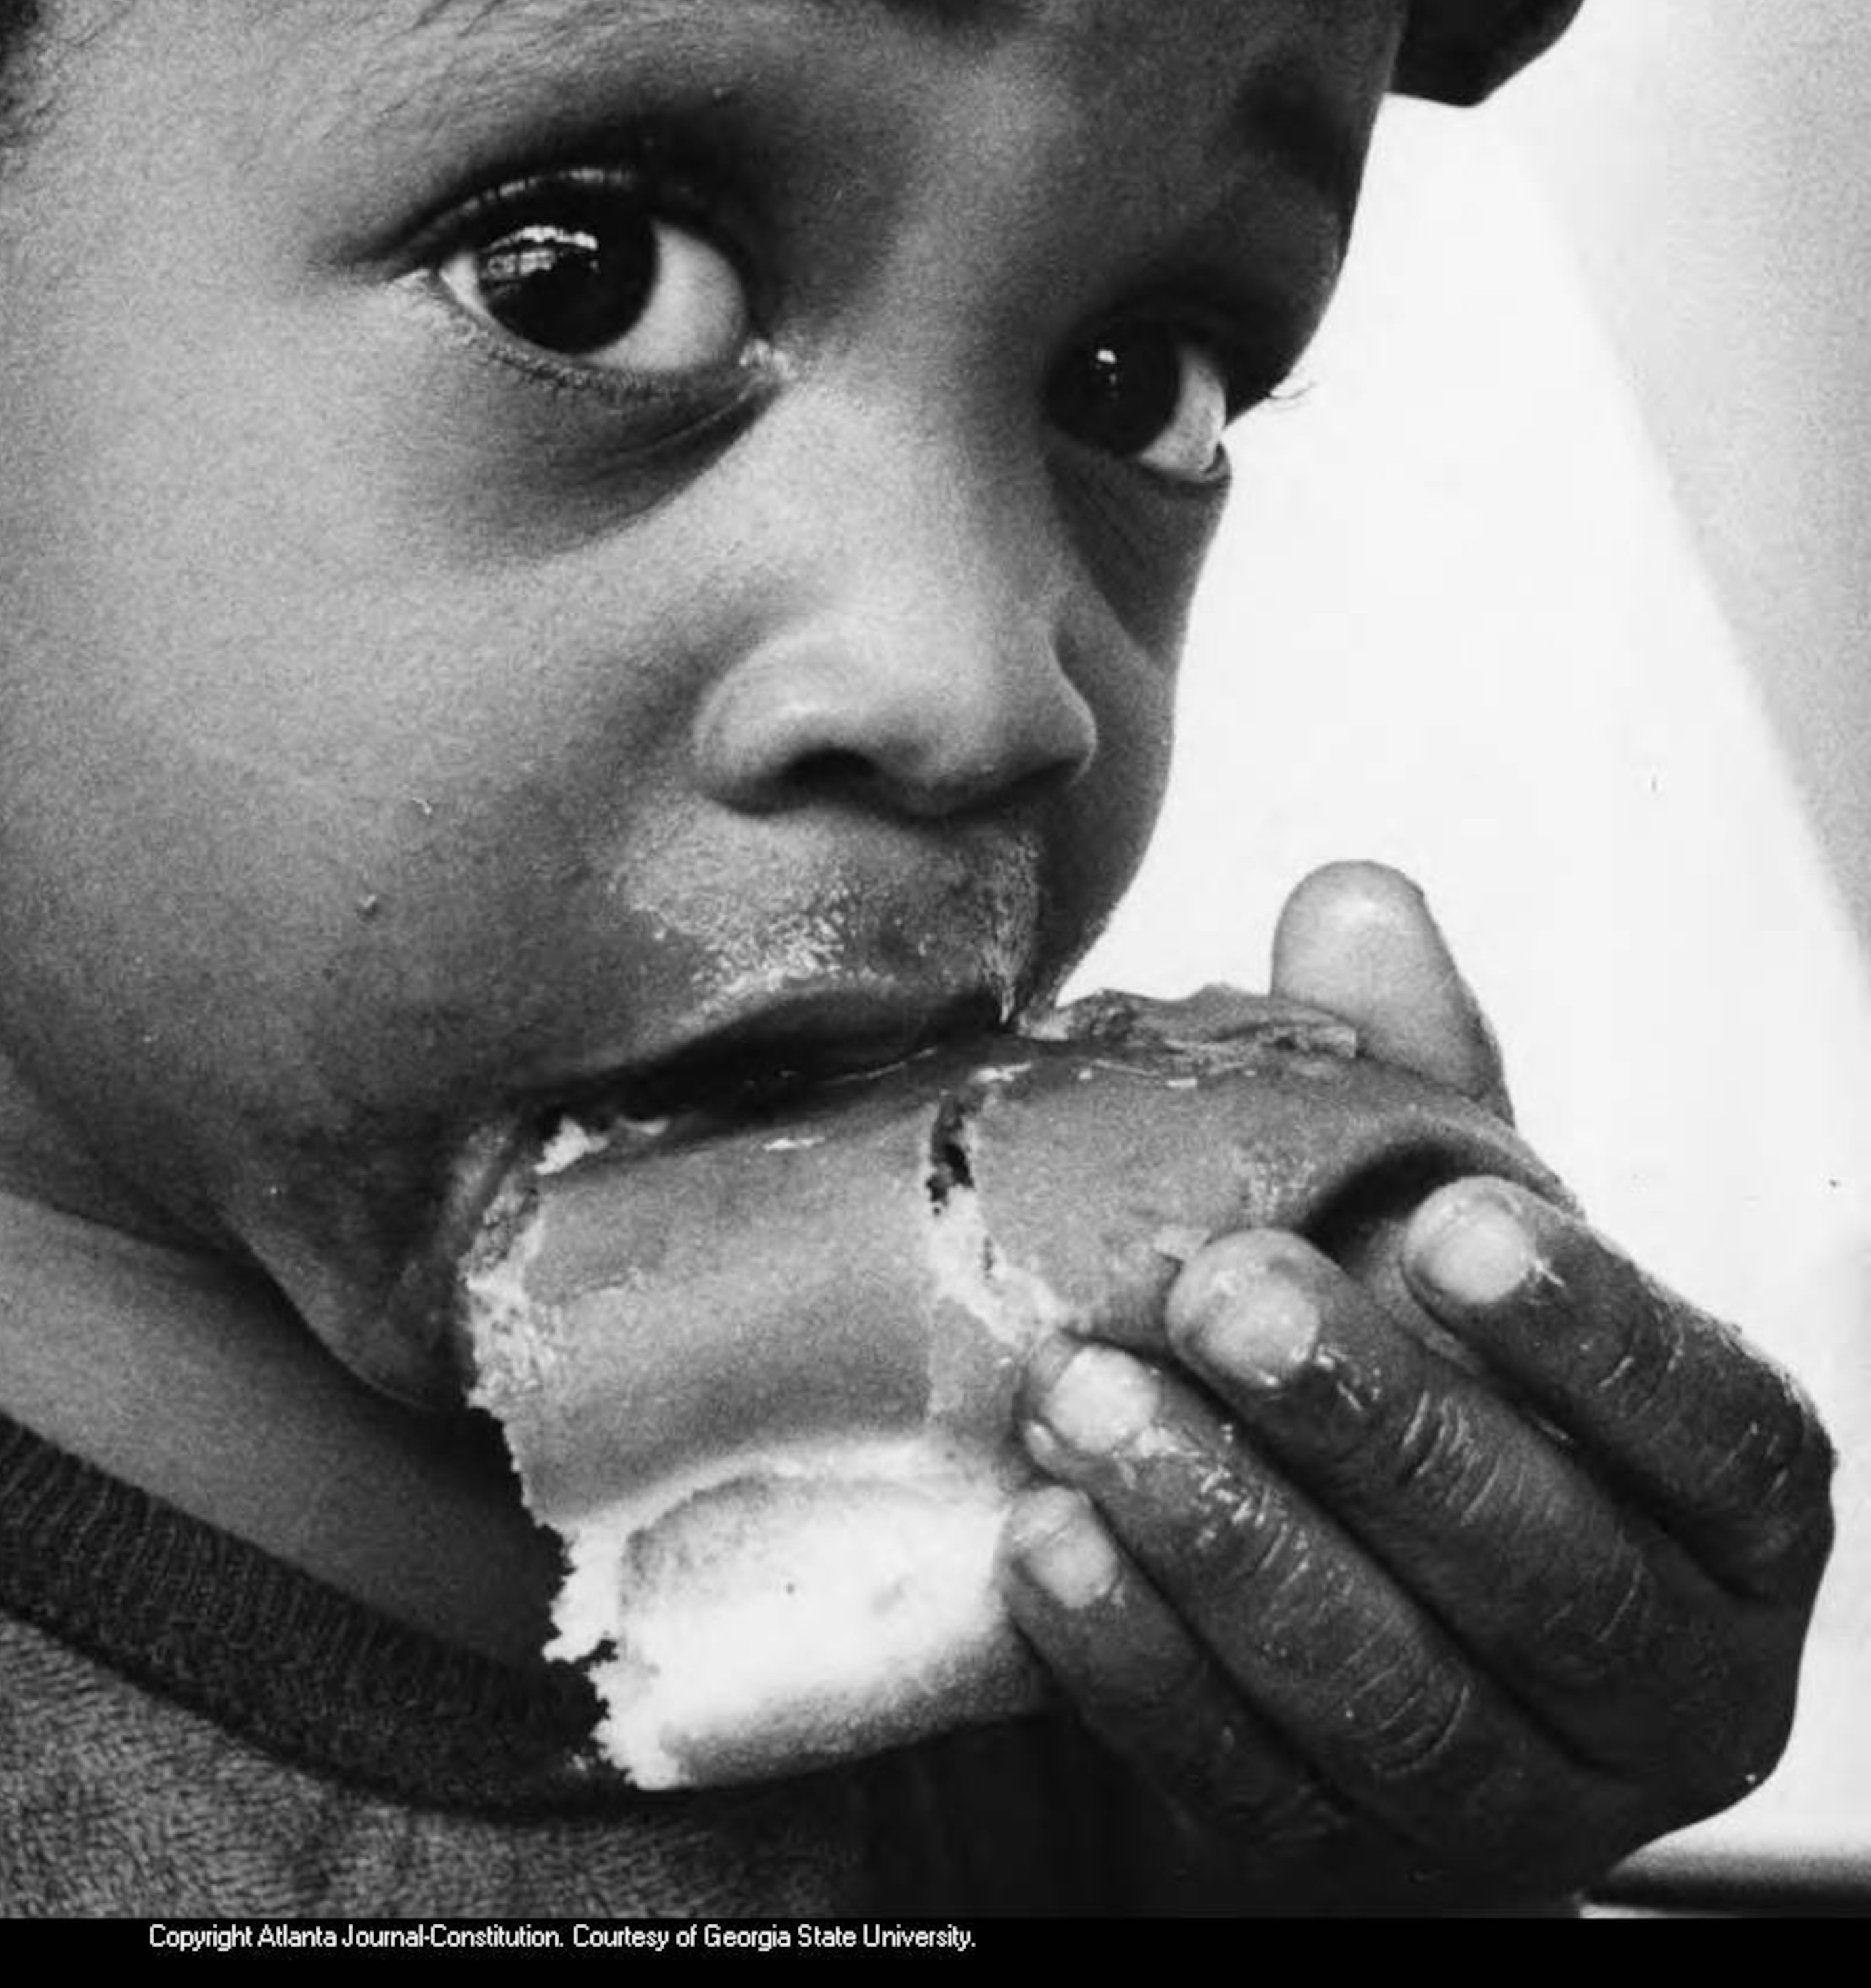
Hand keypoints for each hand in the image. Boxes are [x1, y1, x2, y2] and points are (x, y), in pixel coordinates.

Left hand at [995, 864, 1834, 1911]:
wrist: (1326, 1616)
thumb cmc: (1422, 1397)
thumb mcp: (1435, 1241)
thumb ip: (1417, 1085)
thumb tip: (1351, 900)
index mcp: (1728, 1521)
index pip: (1717, 1440)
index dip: (1601, 1339)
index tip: (1462, 1221)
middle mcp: (1661, 1683)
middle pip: (1549, 1577)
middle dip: (1382, 1425)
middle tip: (1226, 1289)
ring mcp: (1512, 1806)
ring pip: (1394, 1699)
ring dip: (1232, 1540)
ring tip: (1088, 1398)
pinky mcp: (1345, 1873)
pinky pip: (1249, 1786)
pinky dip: (1140, 1664)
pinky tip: (1045, 1543)